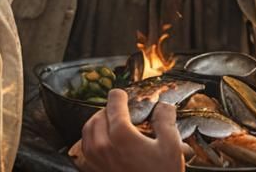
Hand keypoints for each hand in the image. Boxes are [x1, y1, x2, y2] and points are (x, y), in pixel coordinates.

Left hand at [70, 91, 185, 171]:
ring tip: (109, 124)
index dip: (120, 95)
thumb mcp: (171, 146)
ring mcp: (96, 162)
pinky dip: (90, 141)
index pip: (114, 102)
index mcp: (121, 134)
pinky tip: (102, 144)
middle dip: (110, 109)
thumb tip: (163, 105)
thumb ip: (165, 120)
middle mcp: (104, 146)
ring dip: (97, 122)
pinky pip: (84, 151)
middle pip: (99, 115)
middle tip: (122, 111)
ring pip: (87, 132)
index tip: (124, 95)